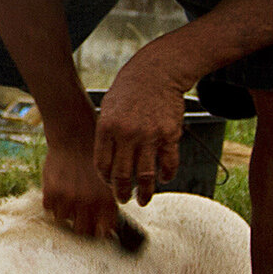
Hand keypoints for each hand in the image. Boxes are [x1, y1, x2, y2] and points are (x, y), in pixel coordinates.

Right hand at [41, 139, 119, 237]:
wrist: (75, 139)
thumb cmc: (93, 160)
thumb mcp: (108, 182)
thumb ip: (108, 206)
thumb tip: (107, 230)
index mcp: (106, 201)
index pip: (103, 231)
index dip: (99, 232)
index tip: (96, 229)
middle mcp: (88, 202)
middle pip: (81, 231)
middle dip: (81, 226)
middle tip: (79, 217)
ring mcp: (69, 198)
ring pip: (63, 219)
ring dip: (65, 212)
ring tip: (67, 200)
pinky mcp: (52, 191)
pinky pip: (48, 208)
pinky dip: (51, 202)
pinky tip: (57, 191)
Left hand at [94, 61, 186, 205]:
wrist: (156, 72)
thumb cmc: (129, 91)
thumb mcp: (108, 109)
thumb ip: (106, 135)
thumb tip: (105, 163)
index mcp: (107, 128)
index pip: (102, 165)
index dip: (105, 180)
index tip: (109, 185)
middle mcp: (127, 134)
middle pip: (122, 174)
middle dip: (122, 193)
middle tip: (124, 200)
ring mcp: (150, 135)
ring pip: (146, 175)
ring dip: (145, 192)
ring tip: (143, 200)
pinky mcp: (170, 135)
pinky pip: (169, 163)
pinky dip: (167, 175)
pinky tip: (164, 179)